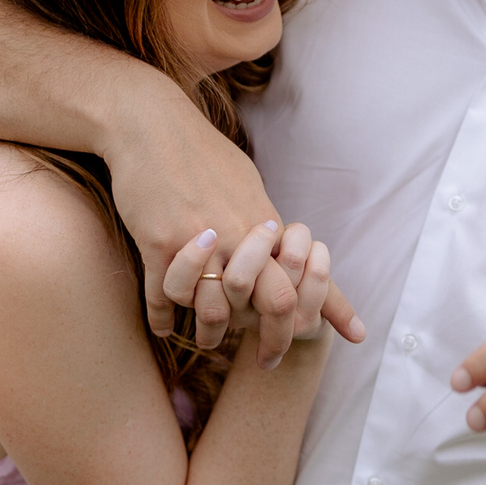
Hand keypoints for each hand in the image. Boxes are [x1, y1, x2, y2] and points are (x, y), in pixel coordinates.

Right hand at [102, 67, 361, 356]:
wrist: (150, 124)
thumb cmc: (199, 150)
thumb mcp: (245, 181)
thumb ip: (263, 218)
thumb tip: (280, 239)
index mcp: (263, 222)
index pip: (303, 277)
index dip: (318, 312)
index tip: (336, 338)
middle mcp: (238, 236)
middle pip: (270, 302)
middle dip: (274, 339)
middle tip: (269, 360)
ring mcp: (198, 242)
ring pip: (212, 309)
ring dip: (211, 334)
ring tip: (207, 344)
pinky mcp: (157, 243)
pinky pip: (162, 296)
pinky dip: (163, 318)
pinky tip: (164, 328)